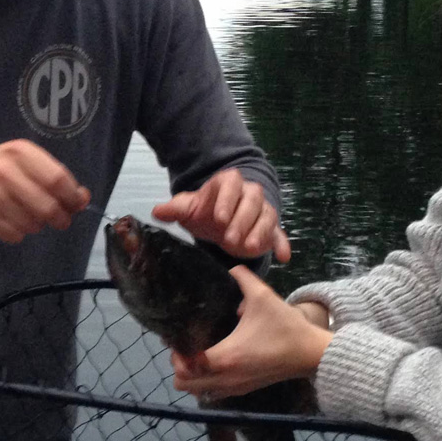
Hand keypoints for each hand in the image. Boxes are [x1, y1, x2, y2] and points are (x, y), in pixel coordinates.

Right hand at [0, 140, 90, 243]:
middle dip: (60, 218)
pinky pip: (15, 235)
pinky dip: (18, 233)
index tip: (76, 205)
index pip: (58, 179)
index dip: (73, 198)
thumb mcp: (21, 162)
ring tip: (25, 216)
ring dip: (36, 226)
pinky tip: (7, 221)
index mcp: (20, 151)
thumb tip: (83, 198)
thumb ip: (53, 177)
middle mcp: (5, 169)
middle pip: (49, 206)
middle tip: (59, 220)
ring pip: (33, 224)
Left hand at [152, 169, 290, 260]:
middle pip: (251, 201)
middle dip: (241, 220)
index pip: (230, 184)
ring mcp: (262, 210)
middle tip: (229, 239)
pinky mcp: (271, 228)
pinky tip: (283, 257)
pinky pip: (279, 234)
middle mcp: (249, 193)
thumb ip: (174, 209)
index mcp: (227, 183)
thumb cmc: (205, 211)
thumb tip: (157, 211)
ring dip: (259, 232)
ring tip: (248, 248)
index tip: (218, 218)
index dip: (226, 200)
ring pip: (266, 216)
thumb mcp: (189, 209)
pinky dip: (282, 244)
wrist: (222, 218)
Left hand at [171, 265, 331, 399]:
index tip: (177, 338)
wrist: (311, 353)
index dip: (176, 354)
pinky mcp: (244, 390)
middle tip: (184, 346)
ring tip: (196, 354)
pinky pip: (214, 393)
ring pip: (199, 391)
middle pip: (185, 384)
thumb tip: (230, 267)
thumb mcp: (263, 296)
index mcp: (227, 356)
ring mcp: (236, 387)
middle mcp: (227, 377)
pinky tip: (213, 362)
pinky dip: (207, 382)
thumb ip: (243, 277)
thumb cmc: (285, 326)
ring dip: (192, 376)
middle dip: (179, 367)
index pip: (187, 366)